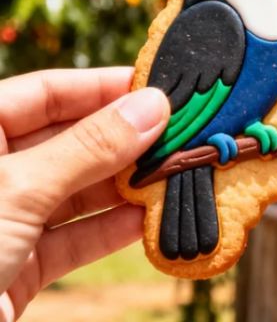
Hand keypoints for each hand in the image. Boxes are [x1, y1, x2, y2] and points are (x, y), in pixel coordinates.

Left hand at [0, 68, 168, 320]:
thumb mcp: (19, 189)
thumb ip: (89, 148)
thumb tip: (152, 107)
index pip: (45, 93)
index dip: (101, 87)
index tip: (157, 86)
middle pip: (68, 141)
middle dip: (125, 138)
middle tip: (181, 130)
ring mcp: (5, 221)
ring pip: (78, 191)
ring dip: (127, 184)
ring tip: (176, 171)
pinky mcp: (19, 267)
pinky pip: (75, 237)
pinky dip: (113, 229)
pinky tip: (151, 218)